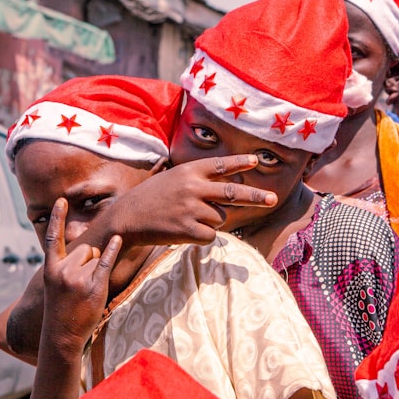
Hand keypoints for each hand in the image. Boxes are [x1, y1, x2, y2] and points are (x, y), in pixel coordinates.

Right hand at [41, 197, 121, 351]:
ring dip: (97, 267)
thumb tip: (86, 246)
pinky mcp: (94, 285)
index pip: (53, 238)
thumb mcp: (55, 285)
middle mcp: (63, 270)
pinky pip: (106, 261)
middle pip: (85, 247)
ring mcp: (78, 278)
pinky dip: (113, 250)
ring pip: (96, 255)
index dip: (56, 218)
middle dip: (89, 258)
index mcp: (51, 269)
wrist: (61, 335)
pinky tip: (118, 239)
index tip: (61, 200)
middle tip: (82, 283)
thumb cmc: (61, 309)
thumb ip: (65, 265)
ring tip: (87, 289)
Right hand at [106, 154, 276, 245]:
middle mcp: (193, 187)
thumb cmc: (152, 198)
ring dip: (211, 222)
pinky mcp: (187, 229)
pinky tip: (184, 232)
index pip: (221, 165)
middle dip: (255, 197)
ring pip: (220, 218)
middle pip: (233, 193)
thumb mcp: (173, 178)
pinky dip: (203, 237)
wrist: (126, 218)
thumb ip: (199, 181)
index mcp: (189, 171)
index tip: (256, 161)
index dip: (239, 162)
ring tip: (187, 219)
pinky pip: (210, 236)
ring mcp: (190, 208)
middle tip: (272, 199)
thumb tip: (230, 193)